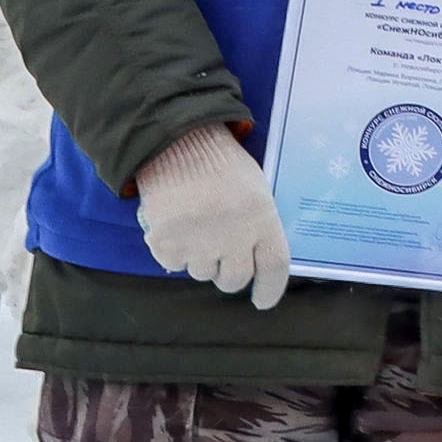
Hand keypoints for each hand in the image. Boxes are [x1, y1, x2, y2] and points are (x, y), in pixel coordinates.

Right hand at [131, 125, 288, 308]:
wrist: (175, 140)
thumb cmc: (219, 164)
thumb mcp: (254, 189)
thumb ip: (258, 225)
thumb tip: (257, 262)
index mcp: (262, 219)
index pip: (274, 267)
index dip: (270, 289)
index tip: (261, 301)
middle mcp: (233, 236)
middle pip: (234, 278)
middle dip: (228, 274)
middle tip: (220, 255)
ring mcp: (199, 242)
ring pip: (202, 273)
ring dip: (200, 259)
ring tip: (195, 226)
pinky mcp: (167, 243)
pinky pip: (173, 263)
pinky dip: (173, 251)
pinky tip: (175, 225)